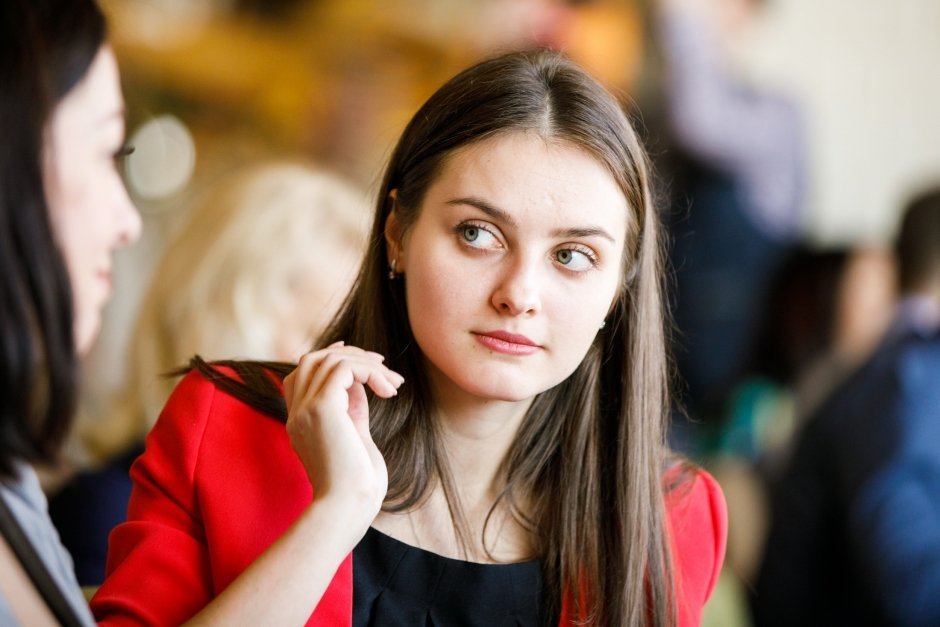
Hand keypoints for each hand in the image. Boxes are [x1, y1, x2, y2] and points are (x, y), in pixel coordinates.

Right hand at [283, 342, 402, 530]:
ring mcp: (305, 409)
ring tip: (392, 383)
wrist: (346, 508)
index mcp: (301, 421)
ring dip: (366, 363)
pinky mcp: (321, 408)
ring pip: (329, 359)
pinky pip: (344, 368)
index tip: (364, 360)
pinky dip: (369, 371)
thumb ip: (352, 410)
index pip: (304, 373)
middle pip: (314, 359)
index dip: (331, 356)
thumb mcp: (354, 438)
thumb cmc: (356, 485)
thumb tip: (360, 385)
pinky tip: (388, 391)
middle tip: (383, 366)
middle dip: (351, 355)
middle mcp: (298, 412)